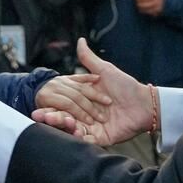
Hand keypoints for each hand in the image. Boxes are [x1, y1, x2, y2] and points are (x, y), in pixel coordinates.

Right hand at [31, 39, 150, 146]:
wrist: (144, 102)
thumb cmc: (125, 86)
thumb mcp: (104, 71)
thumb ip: (89, 59)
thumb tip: (80, 40)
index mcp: (83, 103)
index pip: (63, 106)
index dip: (51, 107)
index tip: (39, 107)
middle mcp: (85, 117)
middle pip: (64, 120)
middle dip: (52, 118)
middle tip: (40, 116)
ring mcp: (92, 129)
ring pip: (72, 131)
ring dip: (61, 126)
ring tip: (53, 120)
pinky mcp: (101, 139)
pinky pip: (86, 141)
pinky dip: (77, 137)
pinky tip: (71, 130)